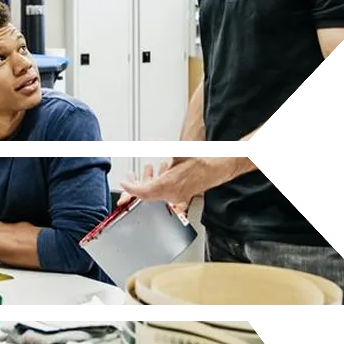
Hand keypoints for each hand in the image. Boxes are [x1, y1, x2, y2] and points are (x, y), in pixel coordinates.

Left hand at [118, 157, 249, 213]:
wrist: (220, 166)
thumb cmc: (203, 160)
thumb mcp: (177, 154)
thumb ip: (161, 154)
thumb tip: (148, 147)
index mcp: (169, 185)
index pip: (143, 192)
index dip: (130, 188)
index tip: (124, 183)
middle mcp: (172, 194)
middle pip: (147, 195)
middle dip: (136, 185)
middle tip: (129, 178)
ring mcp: (177, 196)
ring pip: (155, 193)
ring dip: (148, 181)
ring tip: (147, 169)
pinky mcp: (182, 195)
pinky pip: (164, 191)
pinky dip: (159, 182)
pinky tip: (161, 171)